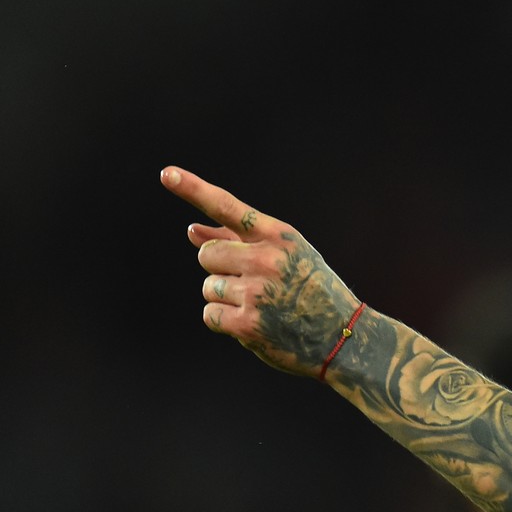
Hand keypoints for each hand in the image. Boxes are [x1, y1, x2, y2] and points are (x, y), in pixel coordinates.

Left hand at [162, 166, 359, 377]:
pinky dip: (224, 321)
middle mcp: (266, 260)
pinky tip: (254, 323)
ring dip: (225, 297)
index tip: (167, 174)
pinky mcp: (247, 324)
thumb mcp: (287, 256)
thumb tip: (191, 230)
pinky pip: (209, 314)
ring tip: (261, 305)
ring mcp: (256, 292)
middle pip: (206, 253)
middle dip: (220, 268)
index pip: (228, 207)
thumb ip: (239, 241)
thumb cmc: (312, 290)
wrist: (343, 337)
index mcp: (278, 236)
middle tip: (254, 283)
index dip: (194, 190)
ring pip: (207, 286)